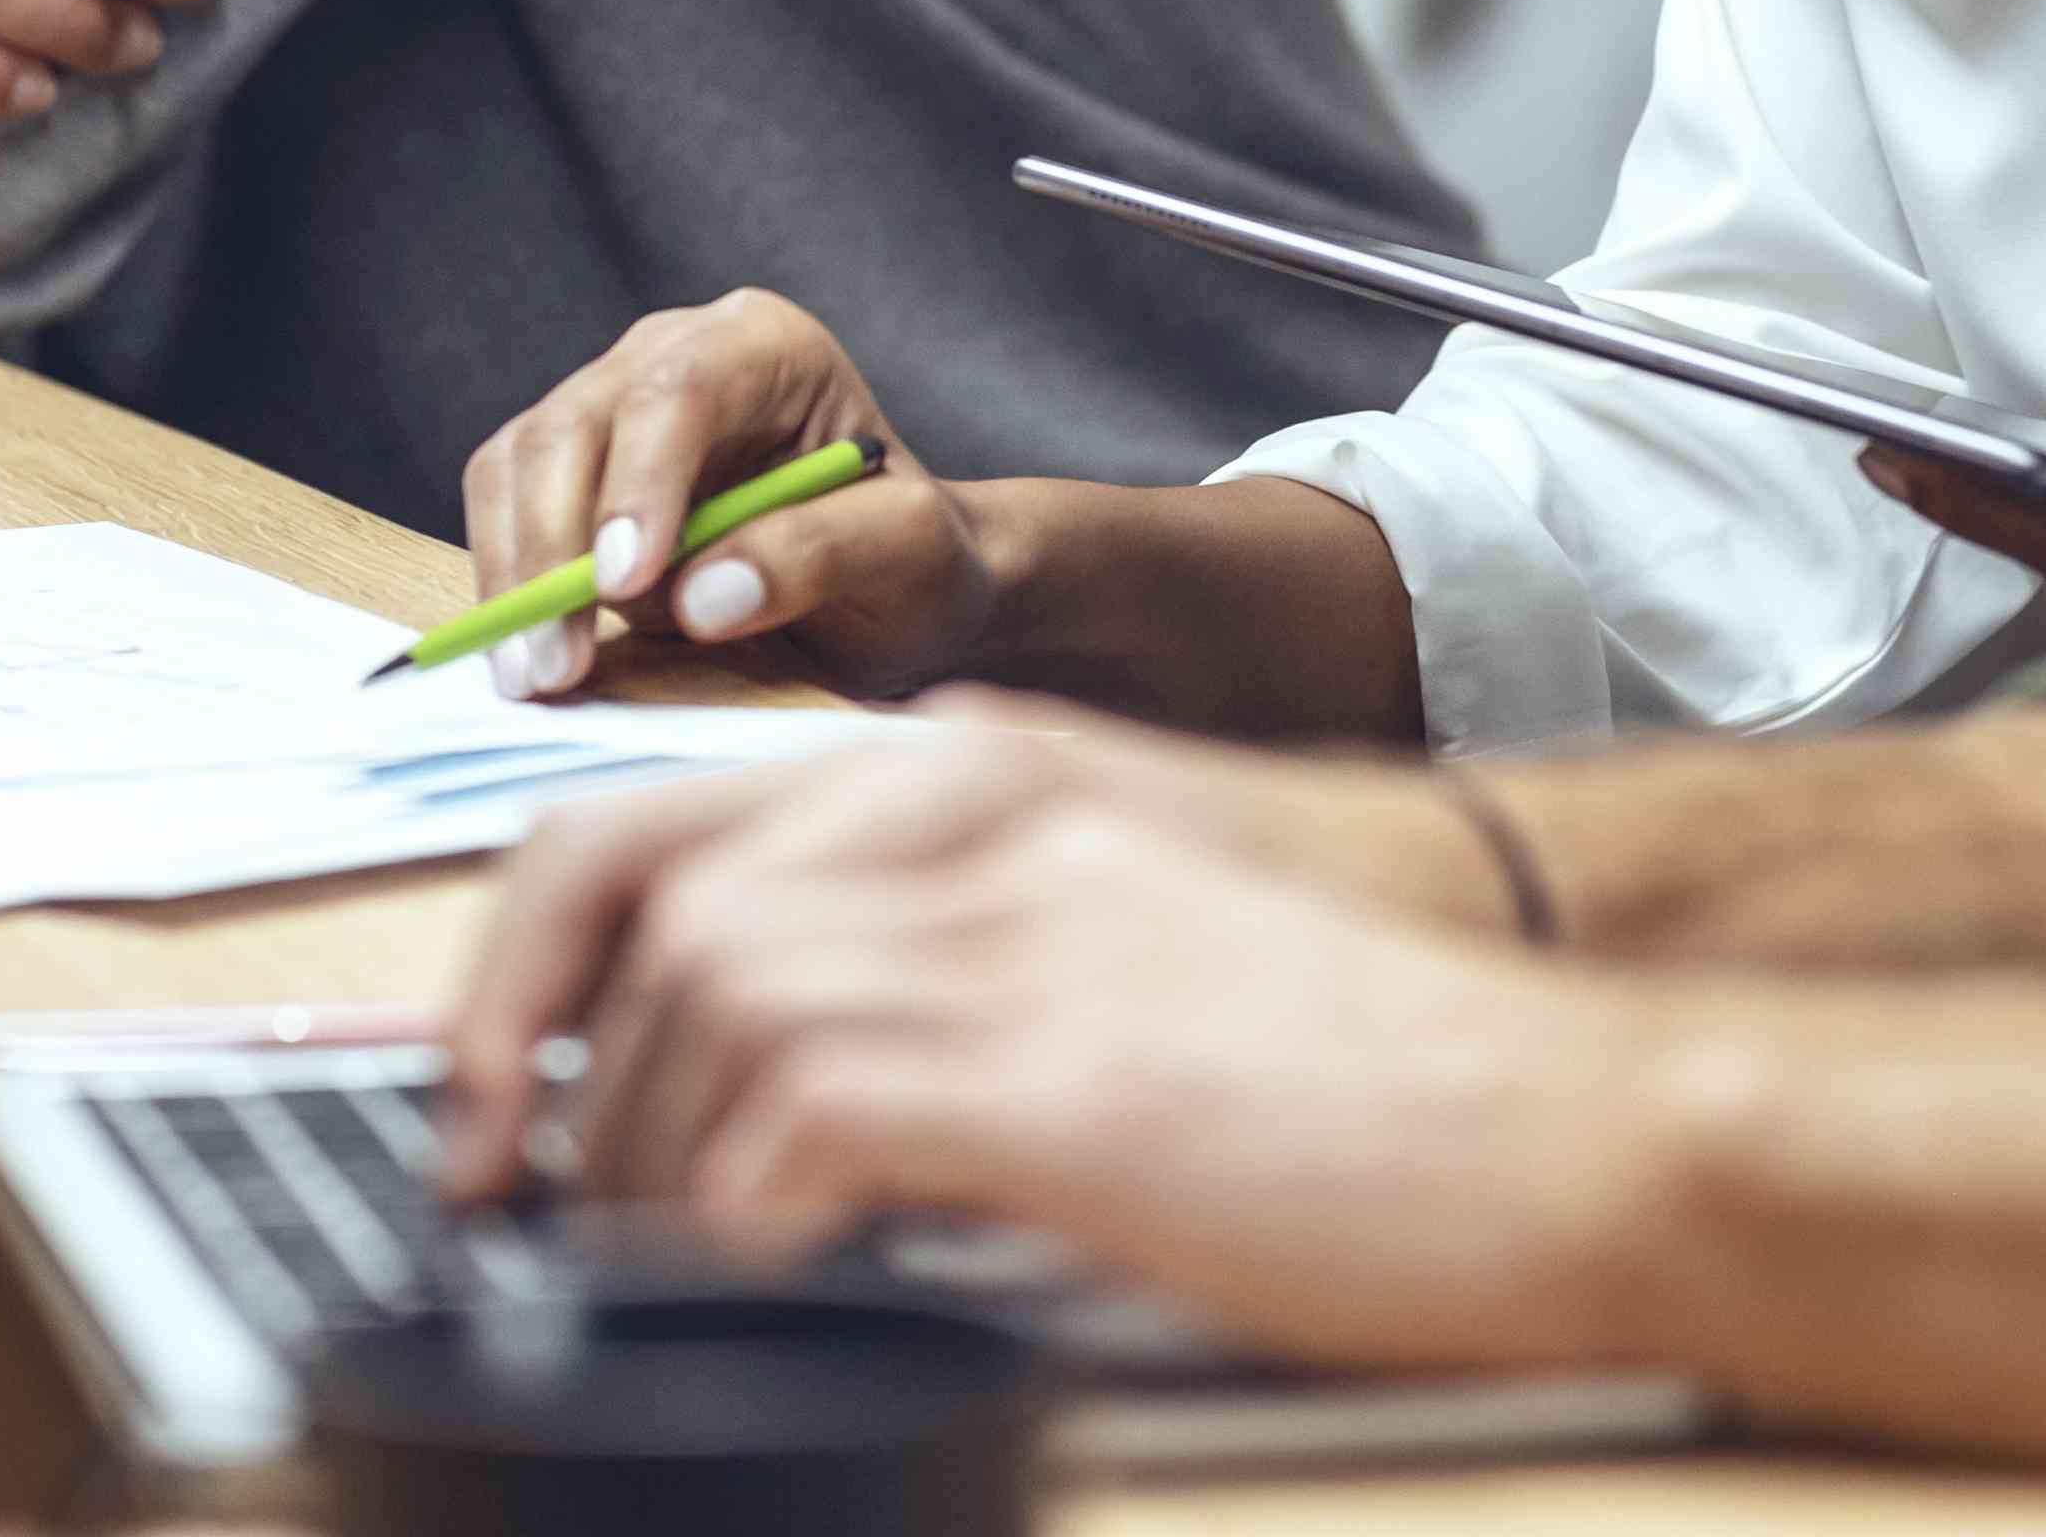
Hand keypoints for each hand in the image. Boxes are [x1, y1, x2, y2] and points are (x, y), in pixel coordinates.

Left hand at [426, 719, 1643, 1365]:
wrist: (1558, 1109)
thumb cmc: (1358, 1060)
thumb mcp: (1119, 947)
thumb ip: (949, 958)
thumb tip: (757, 1079)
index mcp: (987, 775)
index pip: (660, 813)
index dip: (526, 961)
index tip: (486, 1093)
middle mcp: (983, 817)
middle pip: (644, 895)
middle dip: (534, 1062)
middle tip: (517, 1195)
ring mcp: (1022, 934)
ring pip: (703, 1001)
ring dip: (639, 1152)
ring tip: (659, 1254)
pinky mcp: (1057, 1073)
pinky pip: (801, 1119)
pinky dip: (738, 1213)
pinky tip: (769, 1271)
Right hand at [456, 293, 998, 702]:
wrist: (889, 591)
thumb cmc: (912, 560)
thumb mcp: (911, 553)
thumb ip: (823, 552)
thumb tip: (702, 594)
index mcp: (769, 346)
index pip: (680, 388)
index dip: (639, 482)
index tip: (622, 585)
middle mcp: (675, 354)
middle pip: (577, 424)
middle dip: (555, 547)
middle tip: (556, 666)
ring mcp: (610, 407)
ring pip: (519, 463)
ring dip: (514, 573)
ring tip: (535, 677)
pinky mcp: (566, 470)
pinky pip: (503, 511)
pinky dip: (503, 584)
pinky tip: (527, 657)